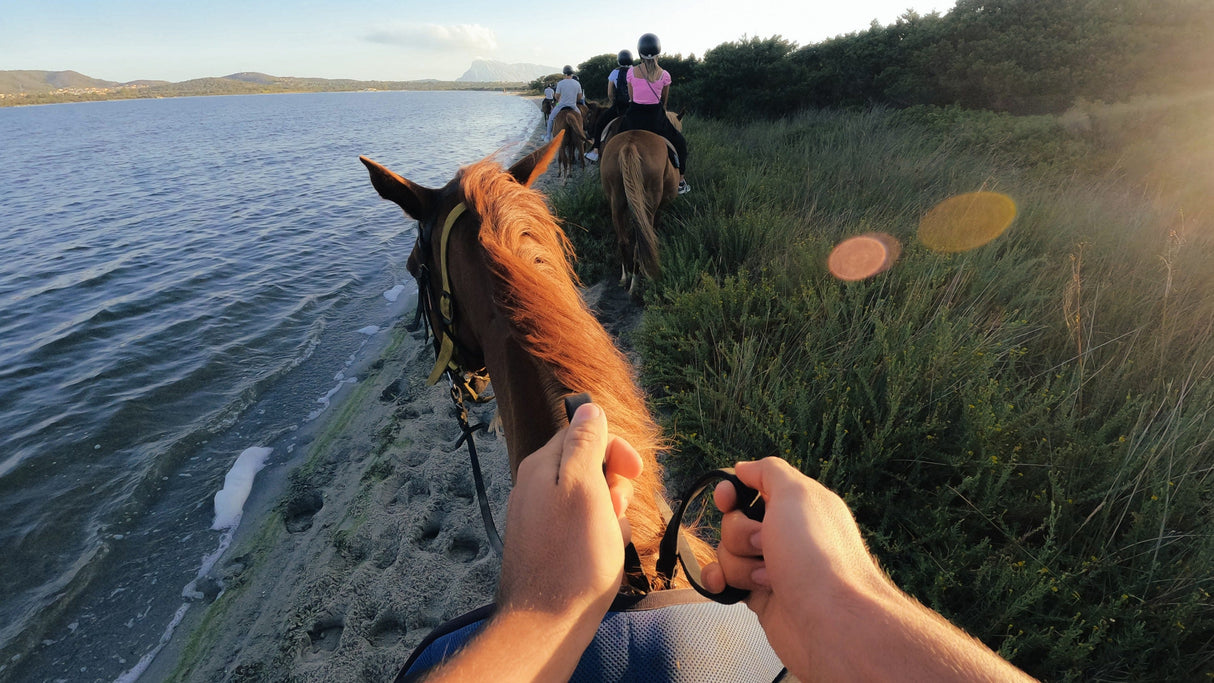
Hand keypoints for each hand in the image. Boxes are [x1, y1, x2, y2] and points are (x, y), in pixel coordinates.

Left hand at [422, 404, 643, 681]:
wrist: (547, 622)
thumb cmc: (573, 556)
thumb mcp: (583, 487)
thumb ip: (584, 443)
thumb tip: (588, 408)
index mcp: (542, 466)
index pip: (585, 433)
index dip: (615, 449)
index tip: (634, 471)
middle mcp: (535, 486)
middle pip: (589, 466)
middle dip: (613, 485)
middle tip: (615, 512)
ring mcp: (541, 517)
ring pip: (591, 499)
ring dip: (611, 514)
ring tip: (609, 539)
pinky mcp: (549, 545)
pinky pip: (583, 527)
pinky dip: (600, 536)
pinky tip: (603, 556)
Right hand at [701, 458, 1034, 681]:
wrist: (832, 624)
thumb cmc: (816, 555)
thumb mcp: (797, 494)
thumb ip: (769, 471)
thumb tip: (743, 468)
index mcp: (799, 505)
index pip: (753, 486)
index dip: (732, 492)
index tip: (726, 501)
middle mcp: (786, 534)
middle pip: (734, 521)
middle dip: (739, 533)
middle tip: (765, 545)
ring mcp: (773, 567)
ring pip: (728, 552)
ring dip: (739, 563)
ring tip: (769, 579)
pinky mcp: (761, 598)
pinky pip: (727, 582)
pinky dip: (720, 582)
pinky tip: (724, 587)